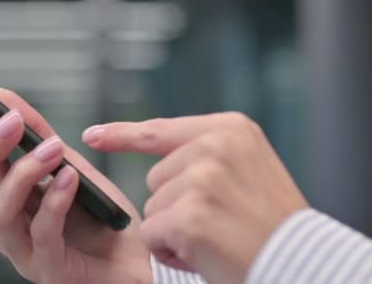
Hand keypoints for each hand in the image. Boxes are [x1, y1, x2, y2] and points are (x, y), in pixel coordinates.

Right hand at [0, 82, 151, 283]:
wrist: (142, 262)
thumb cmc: (102, 219)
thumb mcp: (73, 167)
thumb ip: (41, 137)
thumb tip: (6, 99)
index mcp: (8, 201)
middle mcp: (7, 228)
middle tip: (9, 120)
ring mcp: (25, 252)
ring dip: (21, 174)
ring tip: (51, 148)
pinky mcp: (52, 270)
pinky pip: (43, 235)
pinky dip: (53, 202)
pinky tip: (69, 178)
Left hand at [82, 113, 309, 283]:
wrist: (301, 263)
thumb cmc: (271, 223)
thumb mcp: (246, 169)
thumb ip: (204, 156)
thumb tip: (158, 168)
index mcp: (229, 129)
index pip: (160, 130)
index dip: (122, 134)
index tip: (91, 135)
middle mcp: (214, 147)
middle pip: (155, 178)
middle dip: (176, 205)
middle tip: (219, 221)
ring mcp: (202, 179)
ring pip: (152, 208)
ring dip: (174, 229)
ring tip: (217, 237)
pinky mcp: (190, 215)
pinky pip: (152, 234)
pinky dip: (171, 251)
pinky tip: (205, 253)